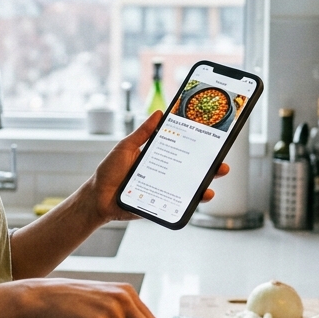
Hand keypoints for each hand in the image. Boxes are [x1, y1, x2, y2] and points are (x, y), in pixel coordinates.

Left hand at [86, 112, 229, 222]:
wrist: (97, 198)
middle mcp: (164, 173)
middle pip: (192, 169)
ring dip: (206, 183)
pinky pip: (180, 203)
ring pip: (190, 187)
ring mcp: (164, 189)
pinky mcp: (161, 204)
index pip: (182, 149)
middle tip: (221, 161)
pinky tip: (202, 195)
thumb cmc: (109, 172)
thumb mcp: (125, 148)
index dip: (198, 145)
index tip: (212, 137)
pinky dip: (193, 201)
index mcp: (157, 157)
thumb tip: (159, 113)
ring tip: (214, 178)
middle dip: (210, 165)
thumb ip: (142, 133)